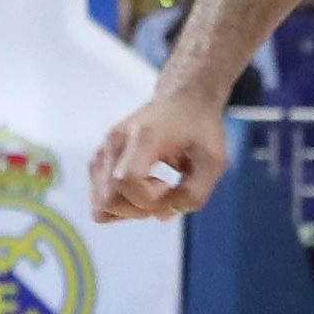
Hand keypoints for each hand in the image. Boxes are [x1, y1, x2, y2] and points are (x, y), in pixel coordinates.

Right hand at [89, 93, 227, 222]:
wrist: (182, 100)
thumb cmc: (200, 128)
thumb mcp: (214, 161)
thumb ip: (195, 192)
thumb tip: (163, 214)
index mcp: (143, 137)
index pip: (127, 180)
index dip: (149, 196)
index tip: (168, 185)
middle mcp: (114, 144)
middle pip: (109, 198)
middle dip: (140, 209)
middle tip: (164, 192)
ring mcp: (102, 152)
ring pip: (100, 203)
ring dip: (130, 210)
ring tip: (153, 192)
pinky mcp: (98, 161)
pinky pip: (100, 199)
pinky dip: (121, 205)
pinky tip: (142, 190)